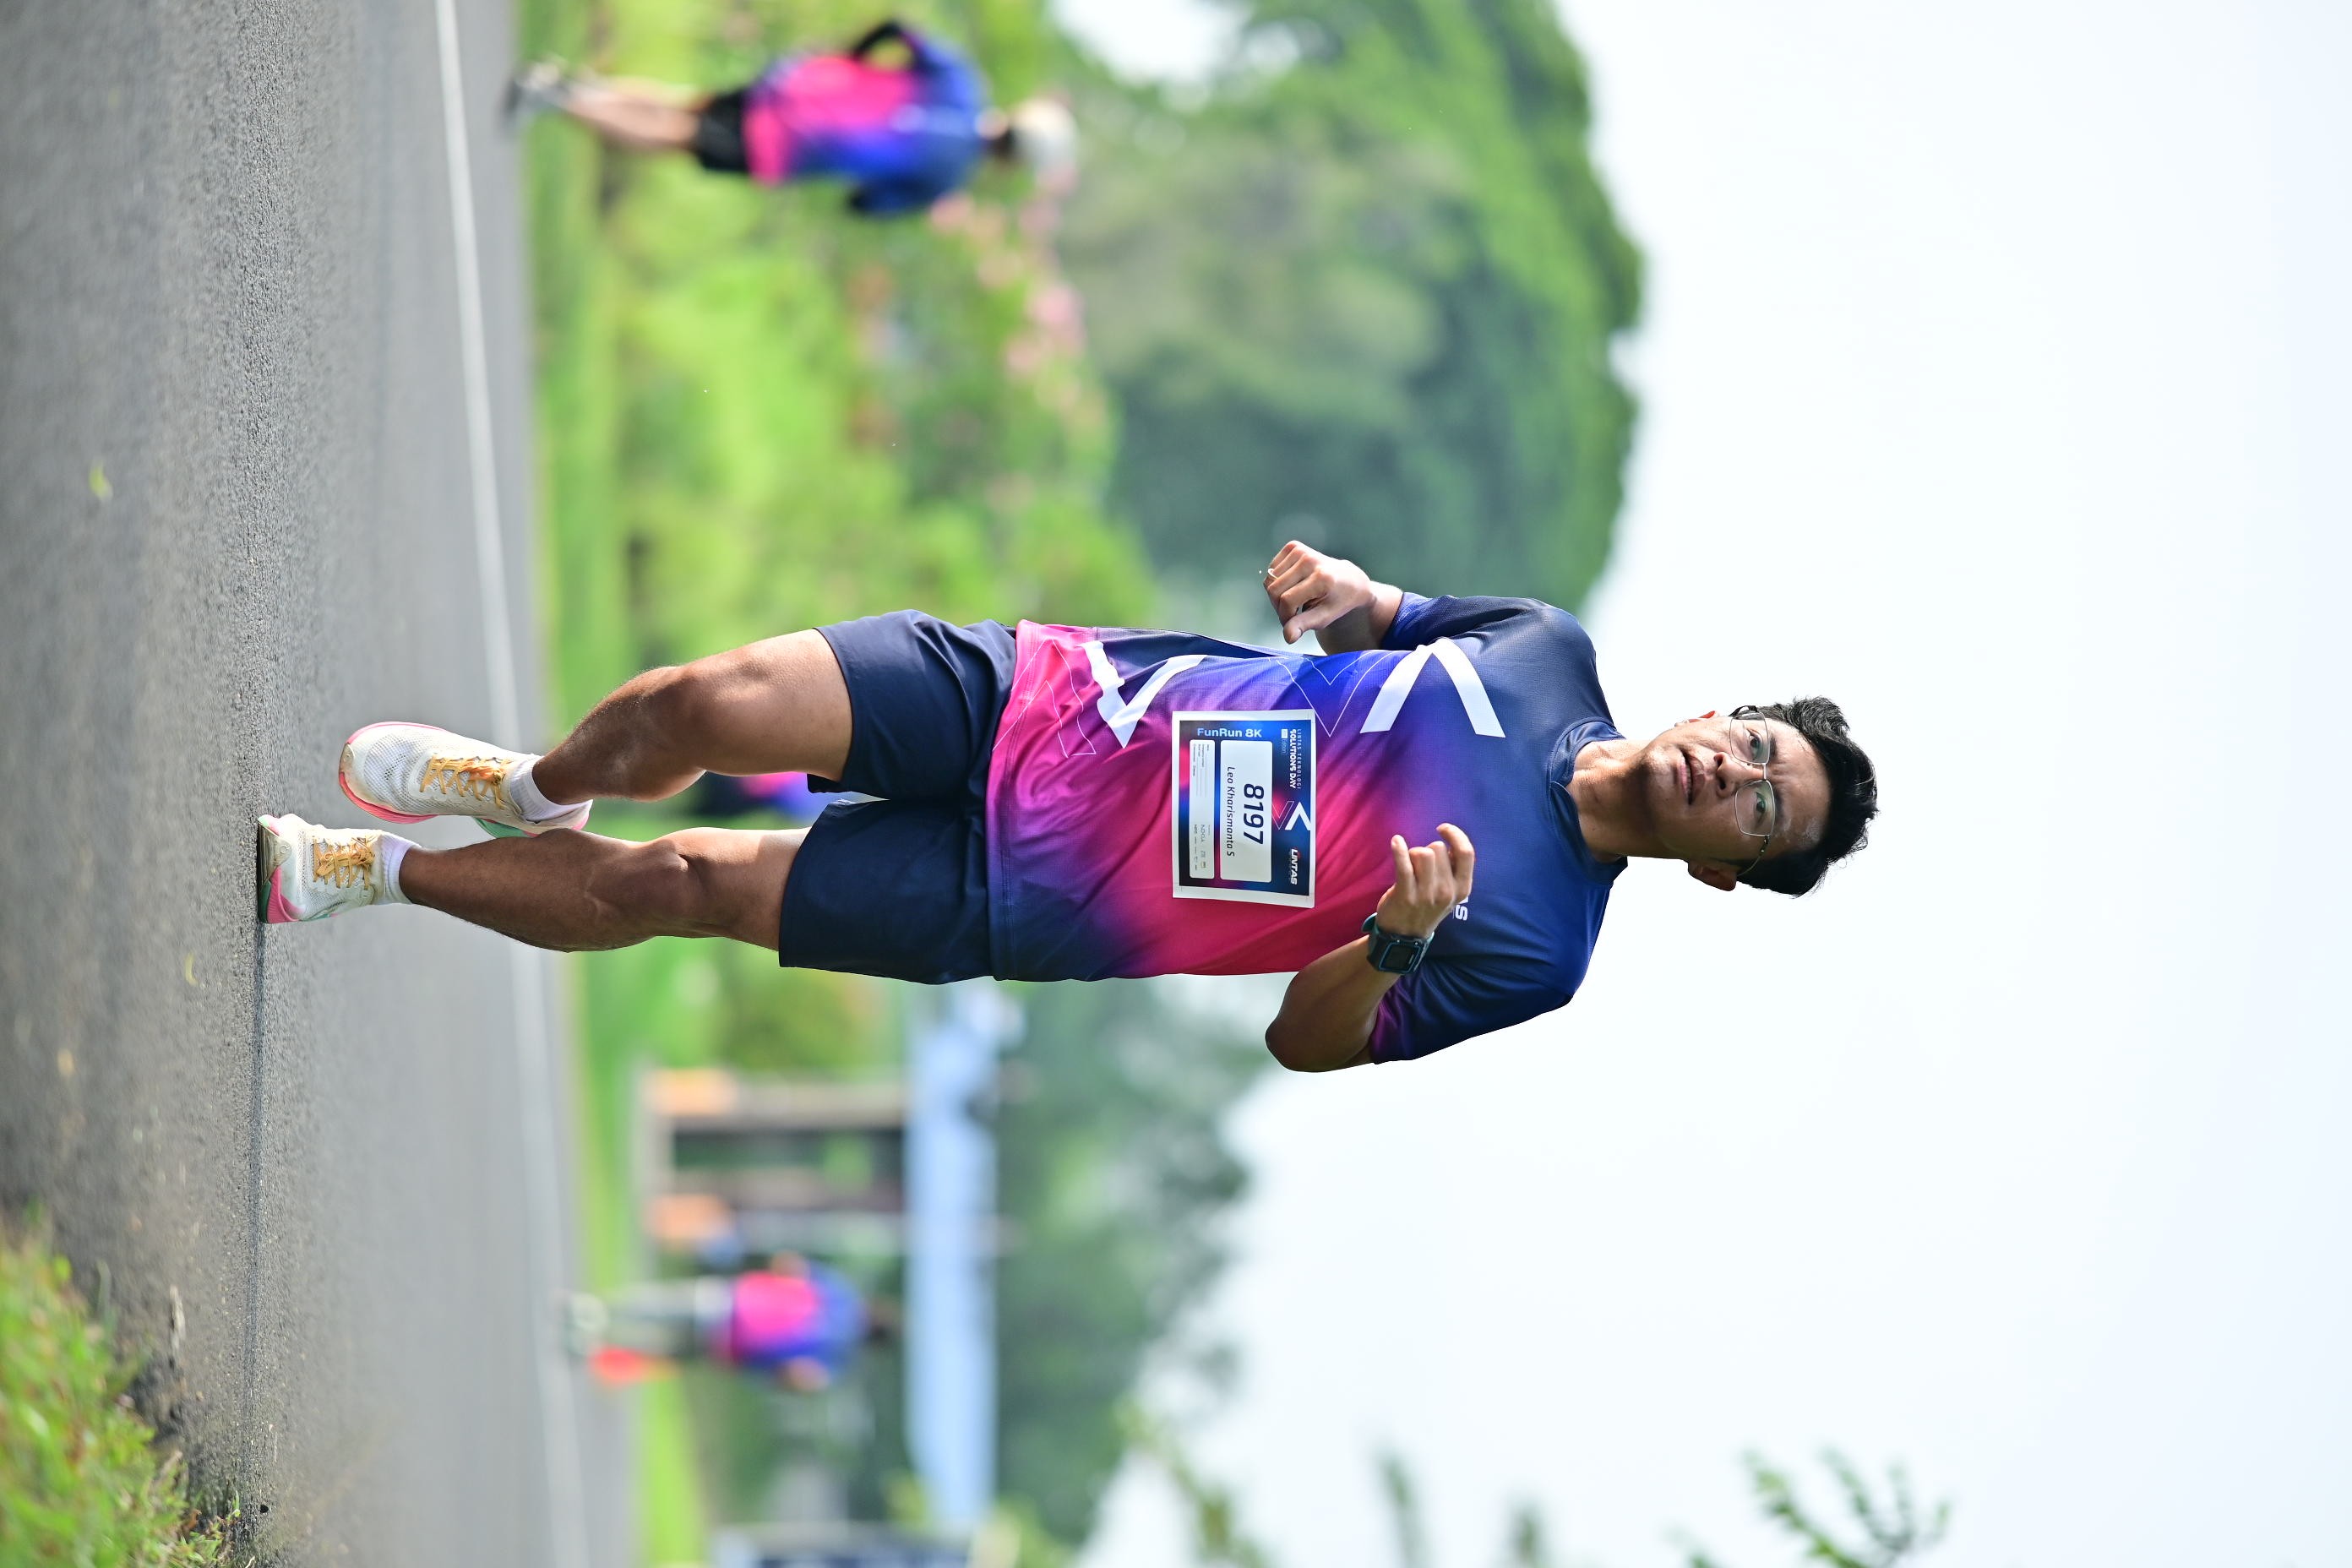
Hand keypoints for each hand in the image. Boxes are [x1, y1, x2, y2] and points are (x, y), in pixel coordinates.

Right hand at [1263, 540, 1374, 644]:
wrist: (1350, 579)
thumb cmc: (1338, 601)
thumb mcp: (1325, 617)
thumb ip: (1304, 625)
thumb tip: (1287, 637)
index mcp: (1321, 577)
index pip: (1287, 600)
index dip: (1285, 616)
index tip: (1292, 624)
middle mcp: (1310, 560)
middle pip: (1274, 589)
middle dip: (1278, 607)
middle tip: (1292, 614)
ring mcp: (1301, 550)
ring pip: (1270, 579)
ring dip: (1277, 595)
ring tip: (1293, 600)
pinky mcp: (1294, 547)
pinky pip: (1271, 569)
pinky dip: (1277, 581)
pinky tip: (1292, 586)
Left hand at [1373, 824, 1474, 938]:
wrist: (1406, 936)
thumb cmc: (1428, 907)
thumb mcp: (1451, 893)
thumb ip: (1454, 870)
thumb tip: (1451, 841)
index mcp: (1462, 888)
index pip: (1466, 852)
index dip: (1455, 834)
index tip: (1442, 829)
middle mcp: (1447, 891)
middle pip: (1438, 849)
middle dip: (1427, 850)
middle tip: (1420, 865)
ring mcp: (1427, 894)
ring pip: (1422, 853)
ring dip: (1413, 853)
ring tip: (1409, 865)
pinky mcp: (1406, 895)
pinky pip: (1403, 864)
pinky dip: (1399, 849)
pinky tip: (1396, 841)